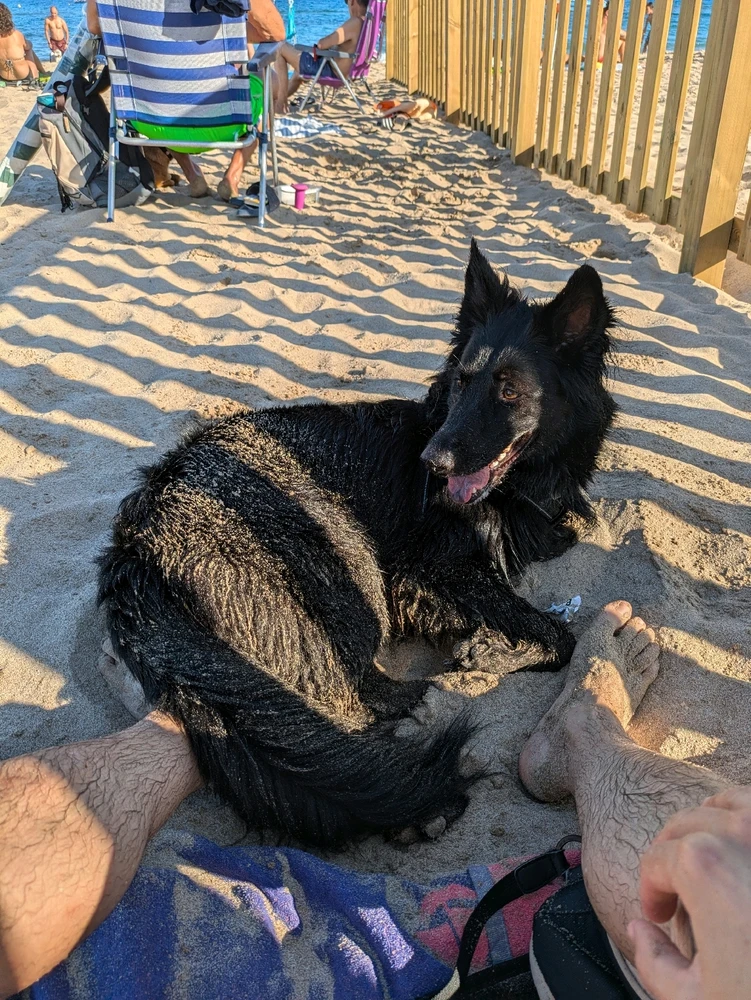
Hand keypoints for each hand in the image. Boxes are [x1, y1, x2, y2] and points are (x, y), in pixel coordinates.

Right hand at [629, 786, 750, 999]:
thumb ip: (655, 962)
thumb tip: (643, 933)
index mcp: (706, 866)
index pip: (658, 859)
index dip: (650, 889)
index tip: (659, 914)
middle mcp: (745, 836)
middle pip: (689, 822)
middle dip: (673, 854)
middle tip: (677, 889)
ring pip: (733, 803)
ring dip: (714, 822)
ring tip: (714, 856)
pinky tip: (749, 855)